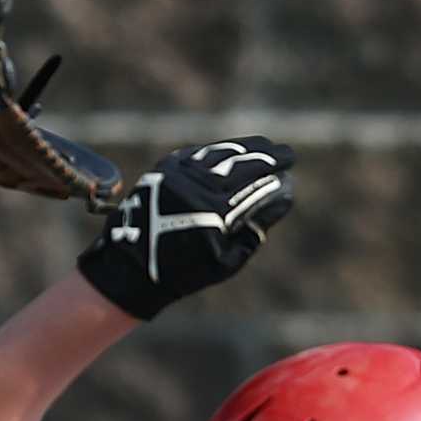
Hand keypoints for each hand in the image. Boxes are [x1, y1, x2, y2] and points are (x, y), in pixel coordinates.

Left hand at [77, 137, 295, 321]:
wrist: (130, 269)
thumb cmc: (182, 274)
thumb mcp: (225, 263)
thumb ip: (252, 234)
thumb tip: (279, 204)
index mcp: (213, 213)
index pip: (254, 189)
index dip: (274, 181)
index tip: (289, 176)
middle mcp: (196, 188)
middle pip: (241, 164)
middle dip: (267, 157)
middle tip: (287, 153)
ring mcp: (178, 175)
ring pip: (220, 153)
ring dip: (245, 147)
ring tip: (264, 146)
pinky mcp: (163, 170)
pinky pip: (197, 154)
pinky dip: (217, 151)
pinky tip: (231, 151)